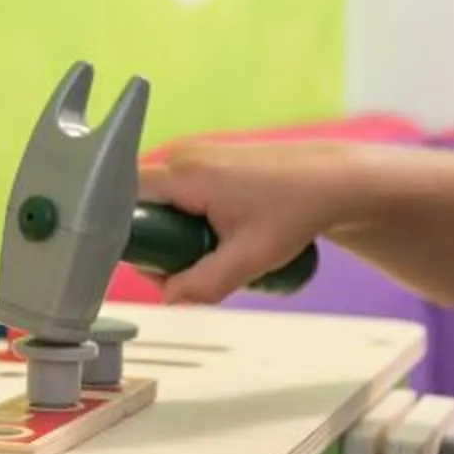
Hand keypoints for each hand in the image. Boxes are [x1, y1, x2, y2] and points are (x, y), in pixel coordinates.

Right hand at [135, 139, 347, 303]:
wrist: (331, 180)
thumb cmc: (298, 207)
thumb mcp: (251, 258)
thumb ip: (206, 284)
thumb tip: (170, 297)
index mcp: (185, 173)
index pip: (122, 198)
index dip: (125, 235)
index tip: (149, 263)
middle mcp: (182, 156)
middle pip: (138, 205)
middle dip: (156, 242)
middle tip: (188, 267)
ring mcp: (192, 156)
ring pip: (157, 202)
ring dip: (172, 233)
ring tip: (210, 251)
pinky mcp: (203, 162)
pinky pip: (174, 195)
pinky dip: (185, 219)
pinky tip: (213, 236)